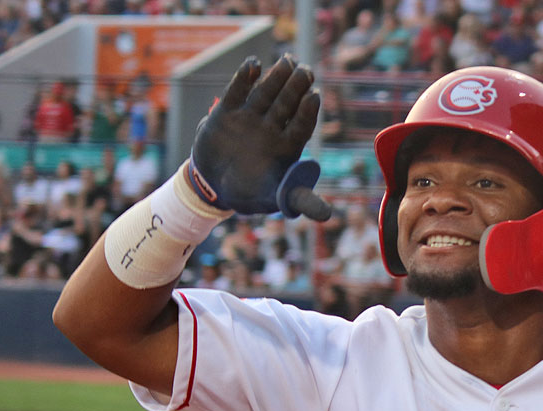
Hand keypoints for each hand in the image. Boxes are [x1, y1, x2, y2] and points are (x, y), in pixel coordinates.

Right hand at [190, 54, 329, 219]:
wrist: (214, 188)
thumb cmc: (251, 194)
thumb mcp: (276, 200)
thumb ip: (301, 201)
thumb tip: (328, 217)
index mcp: (287, 146)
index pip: (301, 125)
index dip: (307, 111)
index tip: (315, 96)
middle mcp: (272, 128)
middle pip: (287, 103)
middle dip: (296, 86)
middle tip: (306, 70)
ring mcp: (250, 118)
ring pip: (266, 93)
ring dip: (276, 77)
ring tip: (287, 61)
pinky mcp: (226, 113)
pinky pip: (237, 91)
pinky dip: (244, 77)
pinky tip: (254, 64)